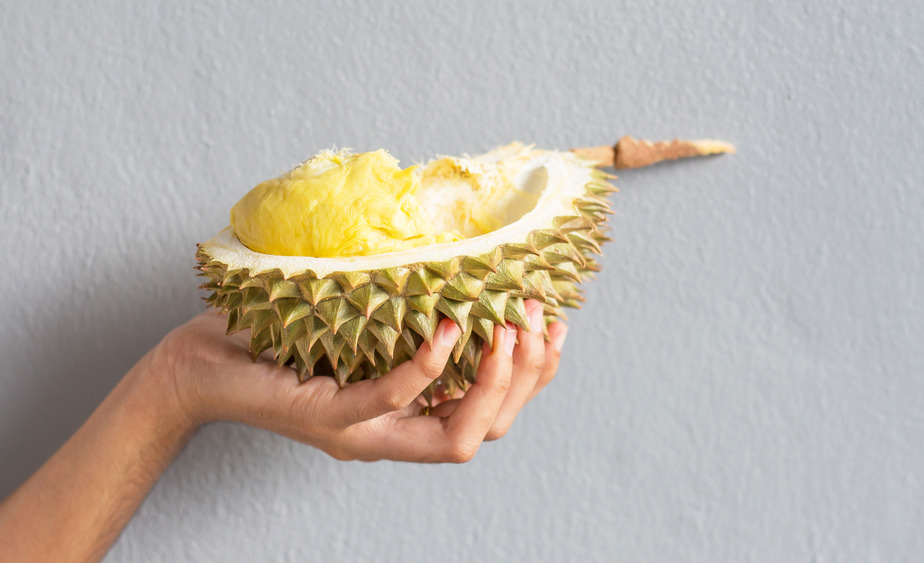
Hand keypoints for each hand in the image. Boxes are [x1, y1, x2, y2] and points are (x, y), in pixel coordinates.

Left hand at [153, 300, 567, 462]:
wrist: (197, 366)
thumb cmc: (277, 336)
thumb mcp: (360, 319)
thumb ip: (408, 309)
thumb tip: (458, 250)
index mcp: (408, 413)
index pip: (495, 413)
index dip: (537, 378)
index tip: (553, 324)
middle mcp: (392, 432)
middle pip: (490, 430)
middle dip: (527, 378)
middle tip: (531, 318)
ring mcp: (361, 431)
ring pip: (455, 437)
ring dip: (493, 383)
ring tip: (503, 328)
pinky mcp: (326, 416)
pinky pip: (390, 402)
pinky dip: (427, 368)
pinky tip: (444, 329)